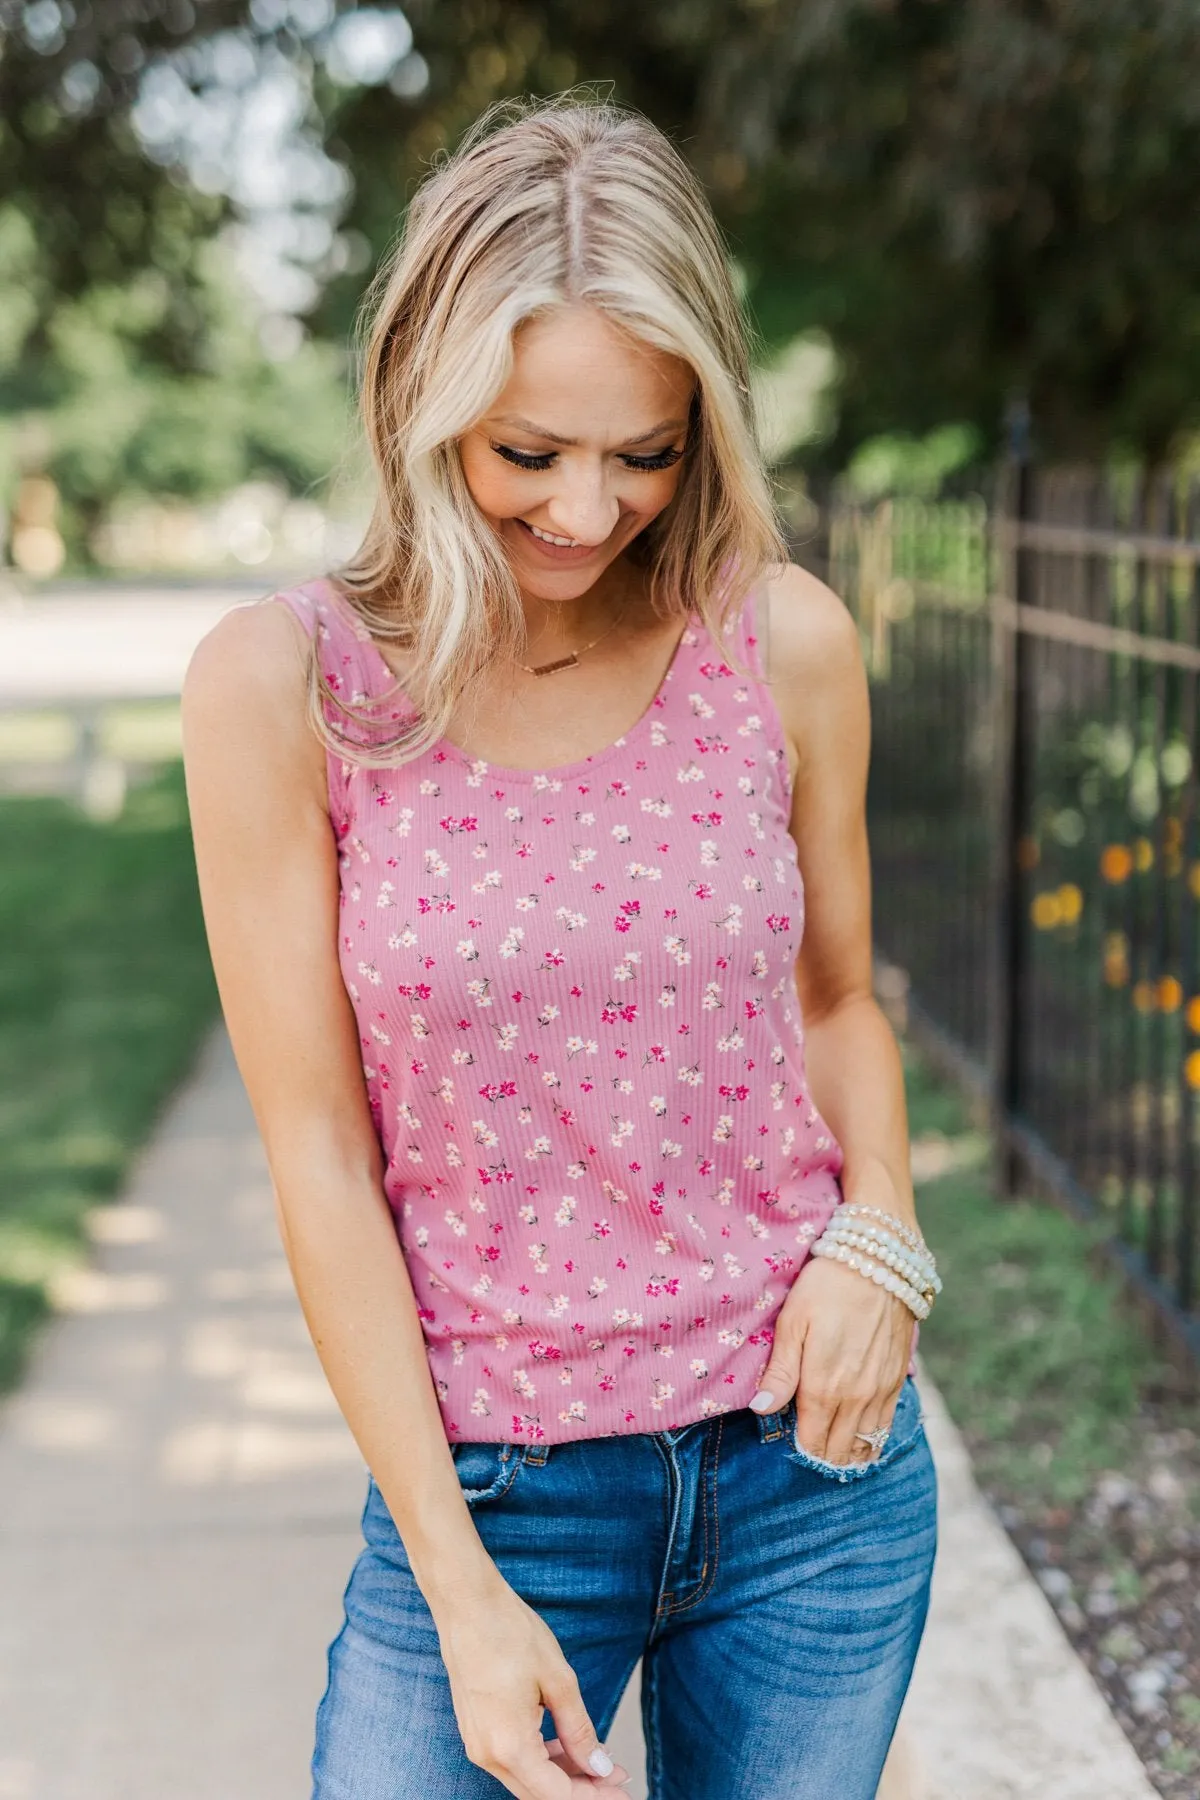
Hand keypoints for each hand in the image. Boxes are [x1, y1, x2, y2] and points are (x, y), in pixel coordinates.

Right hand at [435, 1574, 630, 1797]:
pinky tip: (563, 1745)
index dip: (594, 1795)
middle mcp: (487, 1754)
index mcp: (510, 1746)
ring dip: (562, 1775)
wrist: (466, 1603)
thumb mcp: (558, 1680)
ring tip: (597, 1760)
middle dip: (582, 1789)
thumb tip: (598, 1765)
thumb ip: (578, 1730)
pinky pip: (512, 1759)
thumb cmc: (510, 1633)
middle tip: (617, 1778)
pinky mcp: (475, 1729)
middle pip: (541, 1793)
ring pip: (526, 1778)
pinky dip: (541, 1759)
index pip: (558, 1795)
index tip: (623, 1791)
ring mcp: (477, 1743)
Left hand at [750, 1252, 913, 1465]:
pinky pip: (887, 1424)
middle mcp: (856, 1397)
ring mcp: (881, 1390)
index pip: (812, 1442)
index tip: (790, 1443)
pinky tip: (862, 1438)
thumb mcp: (792, 1322)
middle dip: (823, 1456)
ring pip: (866, 1442)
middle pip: (839, 1450)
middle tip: (810, 1450)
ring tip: (835, 1454)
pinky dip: (873, 1437)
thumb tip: (760, 1410)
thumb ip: (780, 1372)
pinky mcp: (898, 1378)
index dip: (800, 1449)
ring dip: (850, 1453)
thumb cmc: (826, 1287)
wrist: (878, 1261)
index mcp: (824, 1387)